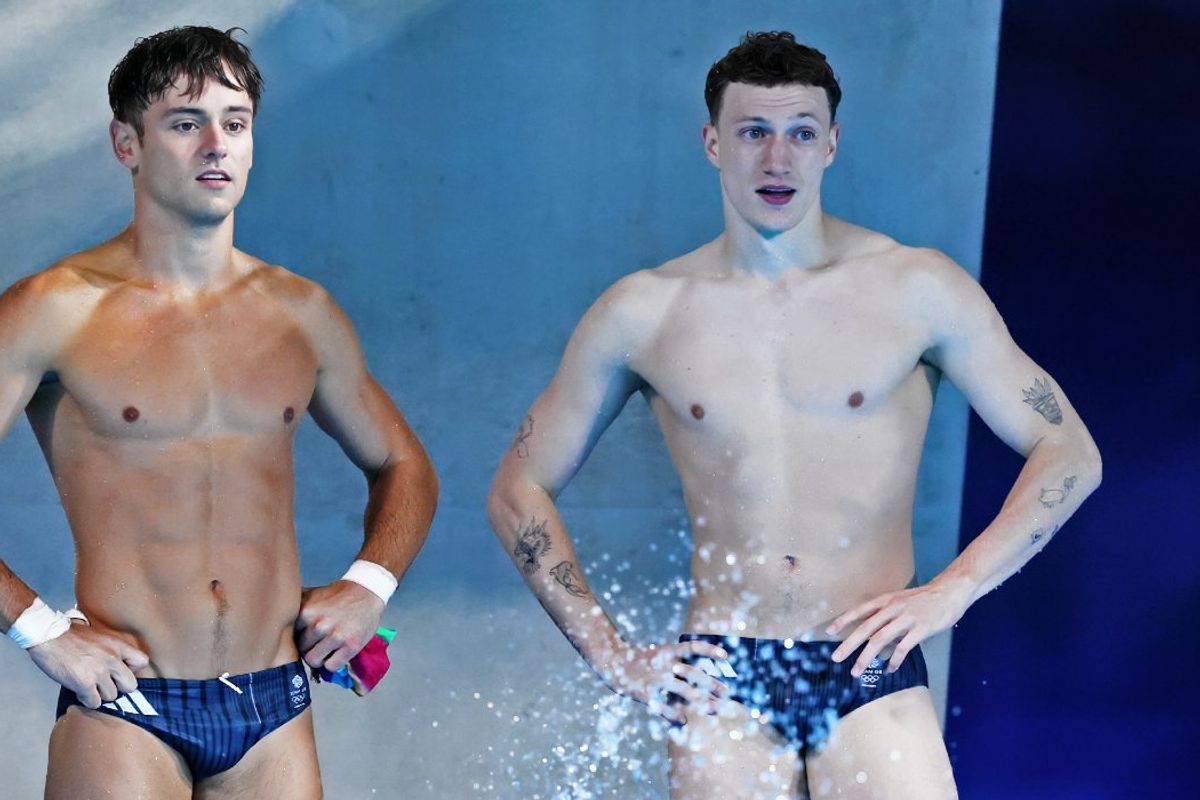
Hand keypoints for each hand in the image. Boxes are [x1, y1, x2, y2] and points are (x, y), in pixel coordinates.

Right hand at [27, 622, 148, 708]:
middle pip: (131, 686)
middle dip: (118, 688)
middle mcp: (113, 658)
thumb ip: (111, 649)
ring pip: (111, 696)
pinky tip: (80, 691)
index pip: (142, 662)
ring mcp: (100, 671)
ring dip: (100, 695)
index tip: (120, 672)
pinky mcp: (85, 683)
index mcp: (117, 644)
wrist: (47, 636)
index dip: (132, 670)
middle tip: (105, 685)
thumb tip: (118, 663)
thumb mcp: (99, 635)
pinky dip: (87, 700)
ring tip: (89, 687)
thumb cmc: (69, 635)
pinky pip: (94, 702)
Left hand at [295, 580, 384, 671]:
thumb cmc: (337, 595)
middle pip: (301, 651)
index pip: (291, 638)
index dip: (299, 639)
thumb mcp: (312, 594)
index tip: (306, 637)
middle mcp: (319, 625)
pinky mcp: (350, 646)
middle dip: (309, 649)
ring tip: (327, 650)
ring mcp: (335, 636)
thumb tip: (277, 619)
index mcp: (306, 612)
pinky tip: (337, 653)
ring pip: (314, 661)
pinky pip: (331, 667)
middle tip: (319, 644)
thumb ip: (296, 606)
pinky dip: (333, 663)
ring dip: (320, 658)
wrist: (366, 591)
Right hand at [592, 639, 732, 725]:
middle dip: (711, 683)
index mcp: (669, 651)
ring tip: (714, 709)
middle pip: (692, 672)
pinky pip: (662, 705)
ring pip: (682, 690)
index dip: (709, 650)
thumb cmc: (645, 661)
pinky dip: (673, 714)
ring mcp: (655, 678)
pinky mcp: (644, 693)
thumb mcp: (662, 655)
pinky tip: (683, 721)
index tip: (726, 656)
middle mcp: (664, 663)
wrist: (613, 662)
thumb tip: (708, 674)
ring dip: (700, 700)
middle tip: (727, 693)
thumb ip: (682, 663)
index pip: (692, 647)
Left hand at [826, 581, 969, 675]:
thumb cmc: (924, 599)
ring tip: (856, 671)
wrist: (950, 592)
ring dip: (865, 657)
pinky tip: (889, 669)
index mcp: (886, 600)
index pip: (860, 610)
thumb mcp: (900, 601)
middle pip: (865, 628)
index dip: (843, 620)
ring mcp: (906, 618)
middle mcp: (893, 608)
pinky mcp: (921, 629)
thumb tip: (873, 636)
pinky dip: (893, 661)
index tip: (829, 631)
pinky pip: (902, 648)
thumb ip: (886, 616)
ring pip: (880, 640)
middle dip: (848, 645)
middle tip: (836, 658)